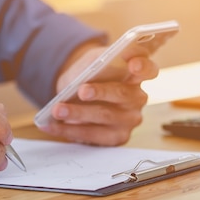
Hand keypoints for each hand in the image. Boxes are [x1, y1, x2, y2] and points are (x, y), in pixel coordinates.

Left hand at [38, 46, 158, 145]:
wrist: (76, 93)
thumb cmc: (89, 75)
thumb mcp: (92, 61)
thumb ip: (97, 63)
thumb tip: (92, 71)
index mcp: (137, 75)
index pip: (148, 69)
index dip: (142, 65)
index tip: (131, 63)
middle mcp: (137, 98)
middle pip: (122, 94)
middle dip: (101, 92)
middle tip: (82, 91)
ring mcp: (129, 120)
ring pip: (104, 116)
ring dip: (78, 113)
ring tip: (57, 109)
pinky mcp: (116, 138)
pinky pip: (91, 135)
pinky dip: (68, 130)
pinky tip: (51, 125)